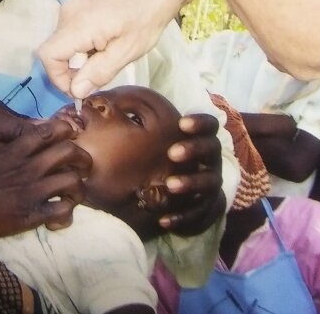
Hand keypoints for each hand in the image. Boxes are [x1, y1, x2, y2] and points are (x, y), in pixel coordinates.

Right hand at [0, 119, 92, 240]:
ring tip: (74, 194)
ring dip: (79, 187)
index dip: (66, 131)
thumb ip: (4, 136)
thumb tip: (26, 131)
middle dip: (82, 157)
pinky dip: (67, 213)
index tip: (70, 137)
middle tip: (82, 167)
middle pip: (70, 152)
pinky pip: (63, 211)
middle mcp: (28, 166)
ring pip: (73, 181)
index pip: (51, 131)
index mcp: (14, 147)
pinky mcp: (29, 215)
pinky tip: (59, 216)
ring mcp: (31, 190)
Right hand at [38, 0, 193, 98]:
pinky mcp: (78, 9)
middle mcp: (67, 15)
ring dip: (78, 61)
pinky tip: (103, 49)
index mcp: (78, 25)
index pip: (48, 56)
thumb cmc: (146, 20)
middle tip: (97, 79)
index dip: (58, 78)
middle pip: (54, 52)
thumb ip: (98, 72)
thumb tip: (76, 91)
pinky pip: (70, 35)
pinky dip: (81, 49)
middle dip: (70, 72)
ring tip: (105, 61)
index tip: (80, 89)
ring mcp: (72, 9)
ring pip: (62, 45)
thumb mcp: (126, 52)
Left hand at [144, 113, 224, 235]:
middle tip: (172, 153)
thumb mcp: (152, 140)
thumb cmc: (159, 161)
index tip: (181, 123)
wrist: (176, 197)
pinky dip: (182, 217)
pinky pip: (198, 214)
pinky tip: (163, 220)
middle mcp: (209, 161)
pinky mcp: (204, 210)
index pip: (210, 125)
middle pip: (212, 149)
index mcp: (199, 140)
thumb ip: (138, 121)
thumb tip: (107, 101)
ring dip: (190, 183)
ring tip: (170, 185)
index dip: (199, 122)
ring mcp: (209, 186)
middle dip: (194, 149)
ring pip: (209, 182)